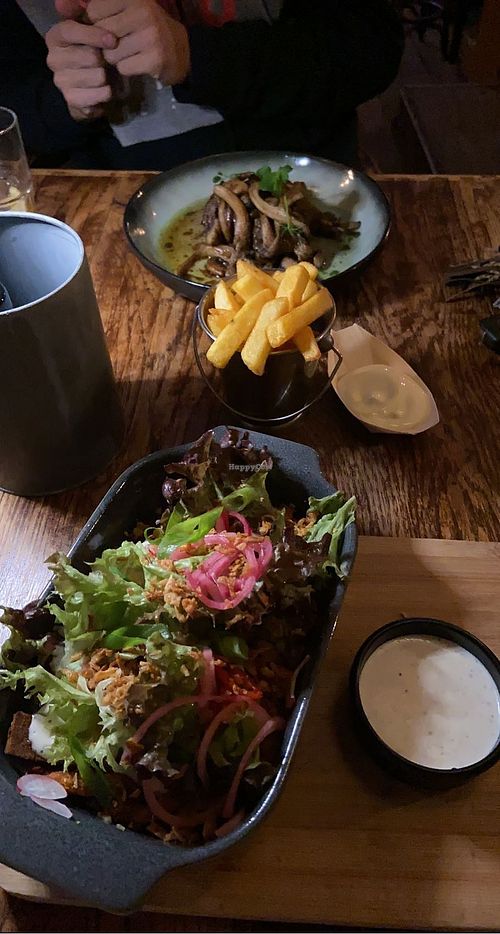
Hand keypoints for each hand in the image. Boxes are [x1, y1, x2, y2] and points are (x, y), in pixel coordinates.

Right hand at [46, 4, 116, 120]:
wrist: (88, 88)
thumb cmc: (91, 52)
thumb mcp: (89, 30)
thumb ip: (80, 12)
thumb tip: (63, 1)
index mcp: (55, 37)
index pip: (71, 31)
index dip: (93, 35)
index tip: (112, 40)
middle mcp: (53, 59)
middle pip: (90, 56)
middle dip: (104, 59)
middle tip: (104, 61)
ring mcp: (60, 81)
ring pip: (97, 76)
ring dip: (106, 76)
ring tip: (102, 75)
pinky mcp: (71, 99)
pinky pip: (100, 94)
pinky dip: (106, 92)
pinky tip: (103, 89)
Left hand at [86, 0, 190, 86]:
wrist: (179, 50)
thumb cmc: (143, 28)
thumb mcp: (122, 10)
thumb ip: (91, 8)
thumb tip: (59, 4)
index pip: (94, 12)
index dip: (96, 24)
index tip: (109, 26)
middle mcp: (143, 12)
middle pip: (101, 35)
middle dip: (106, 44)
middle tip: (120, 42)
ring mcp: (151, 36)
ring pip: (111, 54)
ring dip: (116, 58)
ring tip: (131, 52)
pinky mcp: (155, 58)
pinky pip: (124, 68)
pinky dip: (127, 69)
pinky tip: (138, 62)